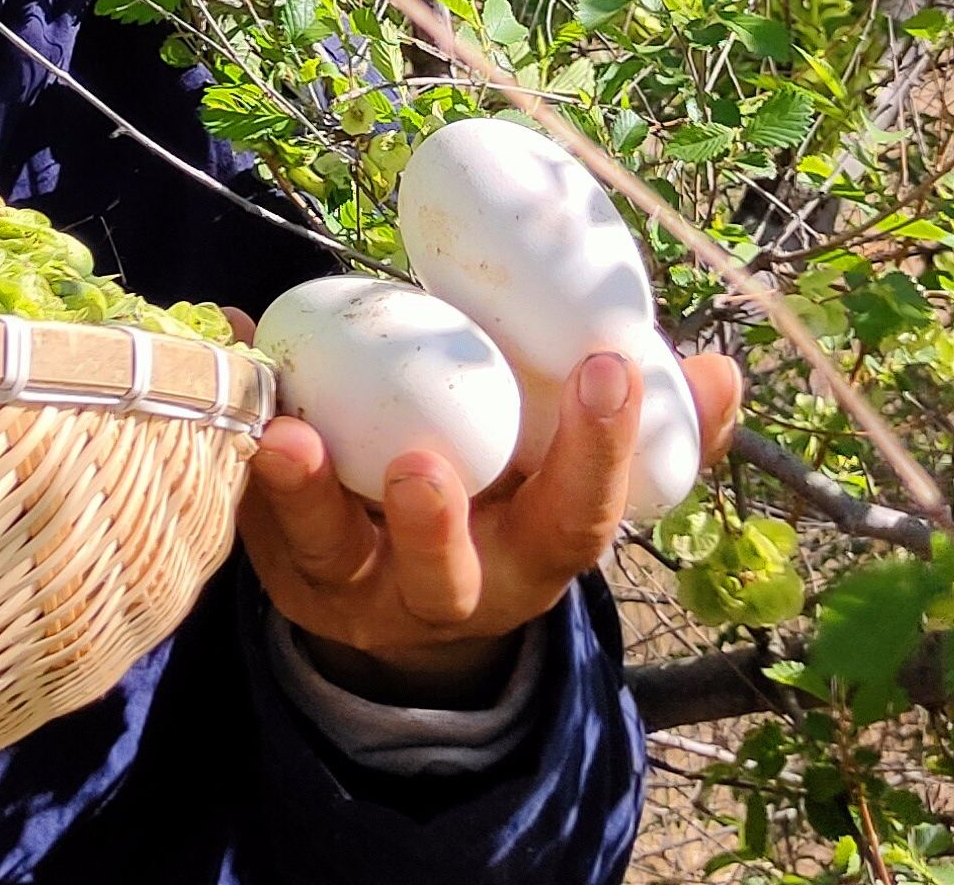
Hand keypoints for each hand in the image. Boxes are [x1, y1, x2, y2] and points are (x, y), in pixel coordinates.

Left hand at [236, 346, 747, 703]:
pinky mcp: (279, 563)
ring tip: (285, 432)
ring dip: (306, 496)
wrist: (409, 603)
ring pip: (327, 556)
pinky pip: (250, 510)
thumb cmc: (510, 506)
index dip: (598, 454)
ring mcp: (354, 586)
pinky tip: (236, 350)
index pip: (577, 522)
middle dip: (435, 526)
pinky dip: (234, 440)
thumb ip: (651, 435)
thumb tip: (718, 369)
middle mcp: (445, 588)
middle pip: (443, 576)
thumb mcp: (578, 483)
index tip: (608, 366)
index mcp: (532, 558)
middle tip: (424, 464)